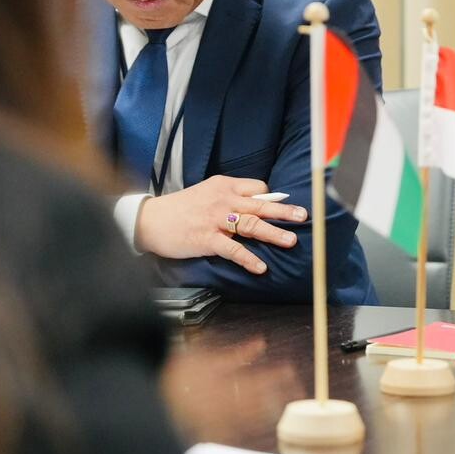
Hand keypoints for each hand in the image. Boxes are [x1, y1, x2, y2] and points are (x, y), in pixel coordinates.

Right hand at [134, 175, 305, 274]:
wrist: (150, 220)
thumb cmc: (182, 207)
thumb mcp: (208, 192)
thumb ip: (232, 195)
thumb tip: (262, 201)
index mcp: (225, 186)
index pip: (258, 188)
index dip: (271, 198)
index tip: (283, 207)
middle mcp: (224, 201)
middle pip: (260, 205)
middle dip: (284, 211)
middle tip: (304, 216)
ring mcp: (216, 220)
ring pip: (251, 225)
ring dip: (273, 233)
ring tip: (292, 241)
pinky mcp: (206, 239)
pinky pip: (232, 250)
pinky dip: (248, 258)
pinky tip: (261, 267)